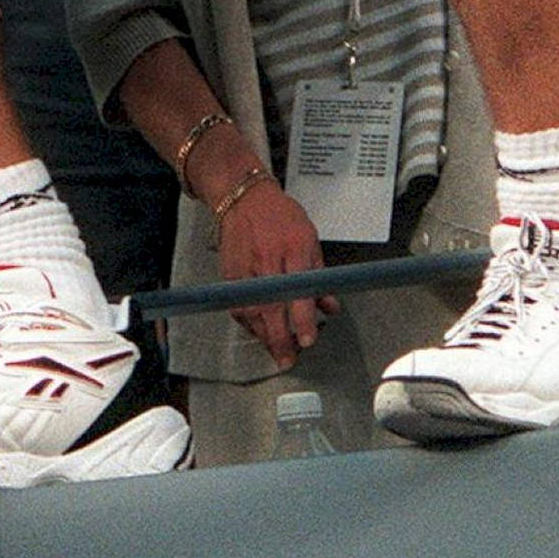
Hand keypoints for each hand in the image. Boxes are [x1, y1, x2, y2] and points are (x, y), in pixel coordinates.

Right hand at [216, 176, 337, 367]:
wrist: (244, 198)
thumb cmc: (280, 216)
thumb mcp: (310, 238)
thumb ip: (319, 275)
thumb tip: (329, 307)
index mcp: (293, 248)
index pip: (298, 291)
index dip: (302, 319)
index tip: (307, 339)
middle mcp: (267, 260)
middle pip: (271, 308)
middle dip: (280, 339)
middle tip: (289, 358)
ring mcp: (245, 268)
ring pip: (252, 312)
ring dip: (265, 336)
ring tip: (278, 350)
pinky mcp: (229, 274)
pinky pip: (239, 307)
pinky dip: (249, 323)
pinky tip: (260, 331)